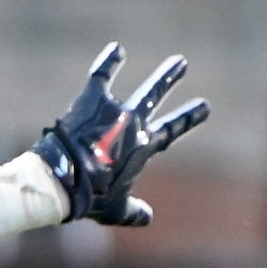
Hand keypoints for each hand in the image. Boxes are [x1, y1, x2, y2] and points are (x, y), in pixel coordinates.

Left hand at [34, 43, 208, 228]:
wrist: (62, 182)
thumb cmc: (88, 198)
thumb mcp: (114, 210)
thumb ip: (132, 212)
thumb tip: (147, 218)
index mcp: (143, 147)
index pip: (171, 131)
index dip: (188, 118)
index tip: (204, 107)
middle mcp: (134, 125)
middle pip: (157, 99)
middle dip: (170, 81)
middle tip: (181, 63)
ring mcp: (115, 112)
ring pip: (144, 89)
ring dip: (161, 75)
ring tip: (176, 61)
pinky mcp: (92, 101)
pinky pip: (102, 76)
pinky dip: (110, 61)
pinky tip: (116, 48)